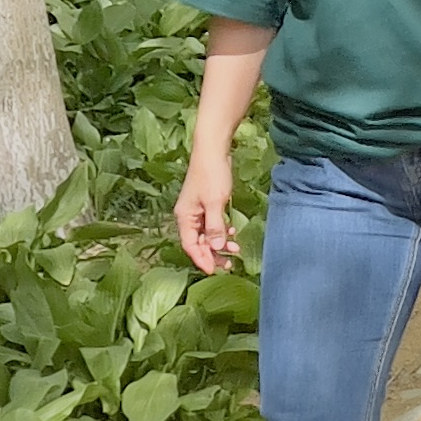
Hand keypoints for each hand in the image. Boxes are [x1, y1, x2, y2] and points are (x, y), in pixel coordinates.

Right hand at [174, 151, 237, 275]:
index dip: (202, 259)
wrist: (213, 150)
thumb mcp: (215, 202)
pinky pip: (212, 224)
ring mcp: (197, 210)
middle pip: (198, 242)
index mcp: (185, 217)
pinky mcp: (206, 204)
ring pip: (207, 234)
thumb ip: (215, 226)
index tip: (215, 270)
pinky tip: (232, 231)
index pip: (190, 246)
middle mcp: (188, 216)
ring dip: (219, 243)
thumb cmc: (211, 174)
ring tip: (235, 248)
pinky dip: (221, 230)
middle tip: (229, 264)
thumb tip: (216, 247)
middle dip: (213, 254)